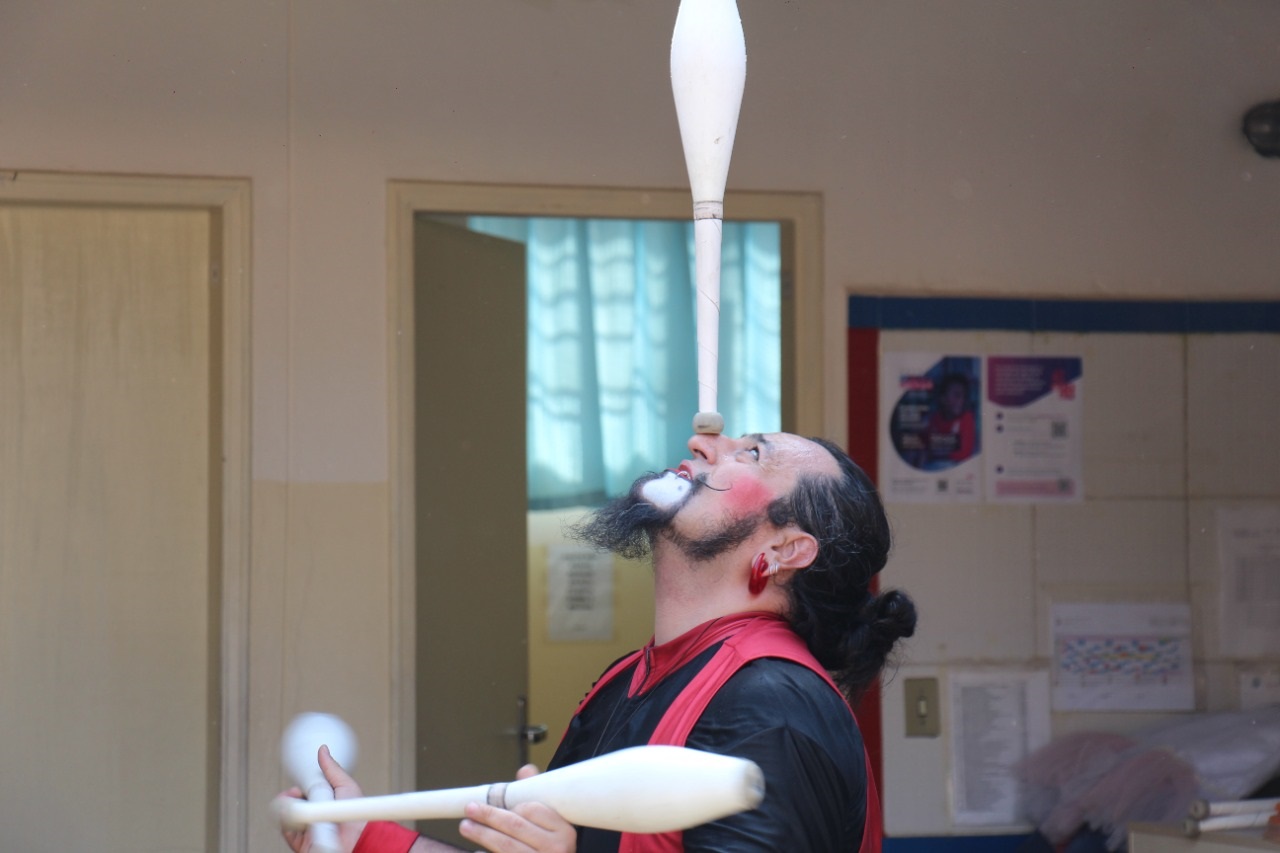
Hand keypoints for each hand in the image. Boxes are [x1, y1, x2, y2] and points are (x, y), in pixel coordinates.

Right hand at [278, 745, 368, 852]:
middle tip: (296, 793)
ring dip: (287, 806)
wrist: (355, 839)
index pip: (308, 792)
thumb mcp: (345, 785)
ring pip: (289, 815)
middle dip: (292, 795)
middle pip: (296, 803)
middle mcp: (318, 816)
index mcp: (328, 803)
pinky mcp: (302, 842)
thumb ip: (332, 769)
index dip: (301, 788)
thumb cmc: (357, 815)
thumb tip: (323, 750)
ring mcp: (309, 829)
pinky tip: (290, 813)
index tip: (300, 785)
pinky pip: (287, 830)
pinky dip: (285, 821)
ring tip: (294, 802)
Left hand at [457, 764, 575, 852]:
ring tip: (466, 826)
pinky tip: (476, 850)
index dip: (512, 805)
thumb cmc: (554, 845)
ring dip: (483, 834)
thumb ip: (538, 796)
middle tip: (470, 809)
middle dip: (489, 816)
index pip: (533, 809)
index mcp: (564, 831)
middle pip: (516, 826)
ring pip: (506, 846)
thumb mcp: (553, 823)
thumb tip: (525, 771)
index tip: (497, 803)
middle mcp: (556, 848)